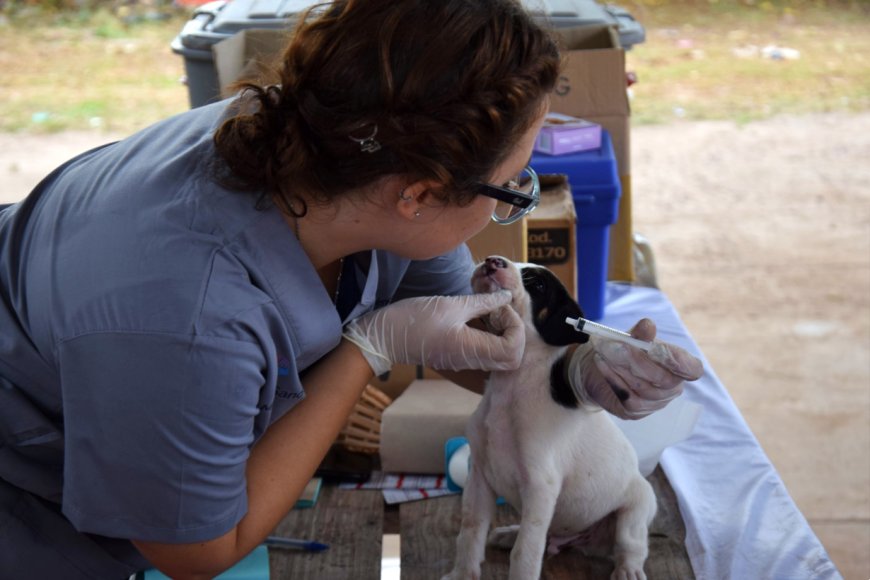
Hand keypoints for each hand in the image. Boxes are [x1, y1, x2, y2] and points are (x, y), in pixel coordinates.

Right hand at [342, 292, 523, 374]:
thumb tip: (506, 295)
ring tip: (488, 311)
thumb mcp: (451, 304)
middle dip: (513, 332)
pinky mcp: (459, 356)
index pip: (514, 348)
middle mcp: (472, 361)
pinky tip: (478, 317)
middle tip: (497, 310)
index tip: (499, 307)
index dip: (514, 326)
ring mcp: (466, 361)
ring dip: (502, 333)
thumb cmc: (414, 320)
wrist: (385, 337)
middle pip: (511, 358)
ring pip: (500, 356)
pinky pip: (486, 352)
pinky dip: (491, 335)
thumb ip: (483, 301)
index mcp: (472, 349)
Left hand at [567, 318, 703, 418]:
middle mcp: (671, 387)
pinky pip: (628, 398)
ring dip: (622, 369)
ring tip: (605, 353)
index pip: (693, 369)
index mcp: (678, 366)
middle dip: (640, 361)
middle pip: (664, 379)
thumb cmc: (624, 350)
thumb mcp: (630, 338)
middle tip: (618, 346)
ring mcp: (655, 403)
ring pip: (644, 389)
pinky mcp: (636, 412)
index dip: (681, 362)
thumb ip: (641, 333)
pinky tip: (602, 365)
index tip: (658, 350)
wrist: (597, 369)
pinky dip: (613, 379)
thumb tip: (648, 325)